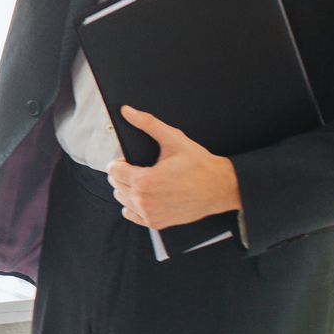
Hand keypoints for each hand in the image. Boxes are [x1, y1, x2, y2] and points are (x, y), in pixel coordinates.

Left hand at [105, 106, 241, 229]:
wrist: (220, 187)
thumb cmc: (199, 164)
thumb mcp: (173, 139)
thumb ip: (148, 123)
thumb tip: (127, 111)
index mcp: (144, 180)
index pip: (112, 170)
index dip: (120, 161)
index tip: (130, 160)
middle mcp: (144, 200)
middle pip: (115, 184)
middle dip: (123, 173)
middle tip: (140, 168)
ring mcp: (149, 214)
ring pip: (121, 199)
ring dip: (127, 189)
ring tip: (144, 181)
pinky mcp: (156, 223)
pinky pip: (130, 215)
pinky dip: (134, 205)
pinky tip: (146, 196)